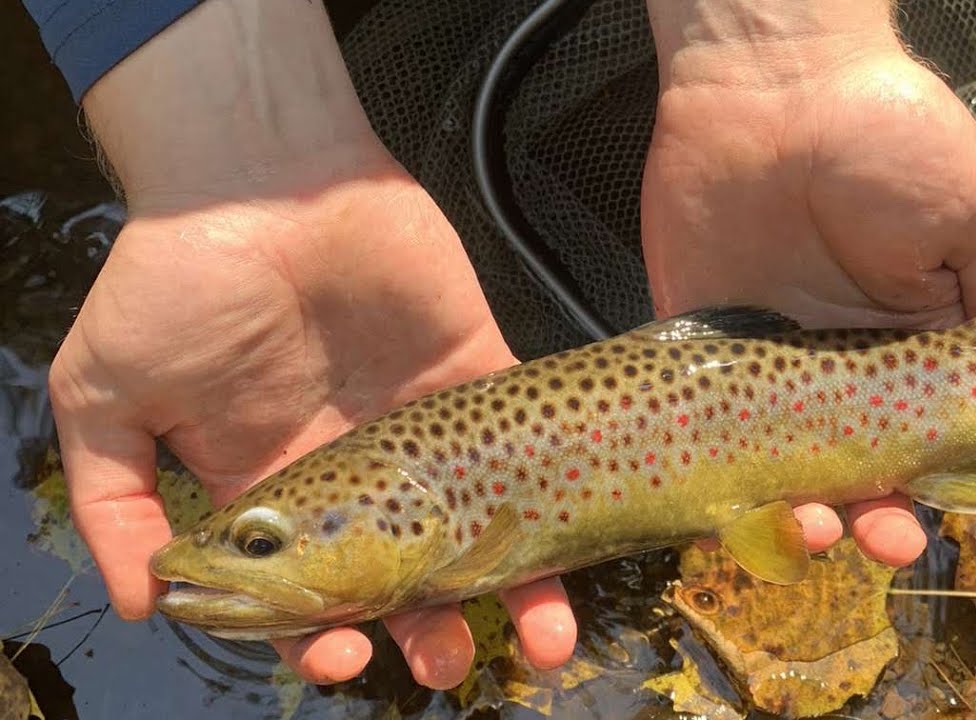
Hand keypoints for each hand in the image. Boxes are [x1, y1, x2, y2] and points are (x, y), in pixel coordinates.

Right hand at [48, 0, 575, 687]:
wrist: (262, 174)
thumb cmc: (176, 278)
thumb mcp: (105, 394)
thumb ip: (113, 501)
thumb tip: (140, 605)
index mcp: (274, 488)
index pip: (308, 590)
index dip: (324, 631)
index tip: (342, 653)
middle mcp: (355, 471)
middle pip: (406, 573)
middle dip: (429, 628)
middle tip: (447, 663)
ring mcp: (420, 427)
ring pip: (477, 527)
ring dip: (513, 591)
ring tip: (542, 641)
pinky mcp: (475, 374)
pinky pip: (522, 446)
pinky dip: (553, 497)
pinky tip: (573, 550)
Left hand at [642, 2, 975, 580]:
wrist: (771, 83)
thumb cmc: (889, 133)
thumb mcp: (975, 214)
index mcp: (926, 339)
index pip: (973, 436)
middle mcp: (855, 368)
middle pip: (882, 472)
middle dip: (899, 518)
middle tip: (902, 539)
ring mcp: (778, 369)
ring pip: (800, 472)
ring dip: (821, 517)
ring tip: (828, 529)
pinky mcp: (706, 356)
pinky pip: (716, 433)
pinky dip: (733, 483)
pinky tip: (753, 511)